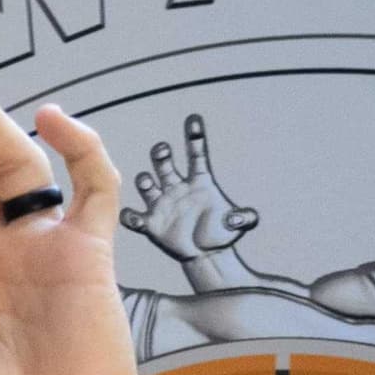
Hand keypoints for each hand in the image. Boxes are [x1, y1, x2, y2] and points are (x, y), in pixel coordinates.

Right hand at [123, 114, 257, 264]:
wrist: (206, 254)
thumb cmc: (221, 234)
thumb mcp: (238, 225)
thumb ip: (244, 218)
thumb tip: (241, 218)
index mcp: (199, 183)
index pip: (196, 155)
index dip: (195, 137)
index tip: (194, 119)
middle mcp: (177, 189)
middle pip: (165, 164)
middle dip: (161, 155)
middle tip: (162, 150)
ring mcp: (162, 205)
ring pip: (146, 184)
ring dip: (145, 181)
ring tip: (150, 184)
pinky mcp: (150, 223)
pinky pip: (133, 217)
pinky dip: (130, 216)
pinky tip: (133, 217)